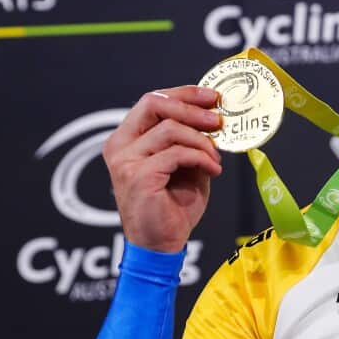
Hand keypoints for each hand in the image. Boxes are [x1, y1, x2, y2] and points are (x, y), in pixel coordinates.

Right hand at [102, 86, 222, 252]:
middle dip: (191, 107)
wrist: (162, 245)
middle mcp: (120, 146)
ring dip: (202, 140)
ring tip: (215, 157)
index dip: (185, 94)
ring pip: (170, 128)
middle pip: (154, 104)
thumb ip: (191, 141)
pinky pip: (177, 153)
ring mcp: (125, 161)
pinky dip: (201, 157)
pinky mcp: (138, 176)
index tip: (213, 97)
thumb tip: (215, 117)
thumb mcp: (186, 165)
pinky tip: (213, 169)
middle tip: (218, 120)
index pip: (152, 101)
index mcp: (127, 139)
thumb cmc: (172, 207)